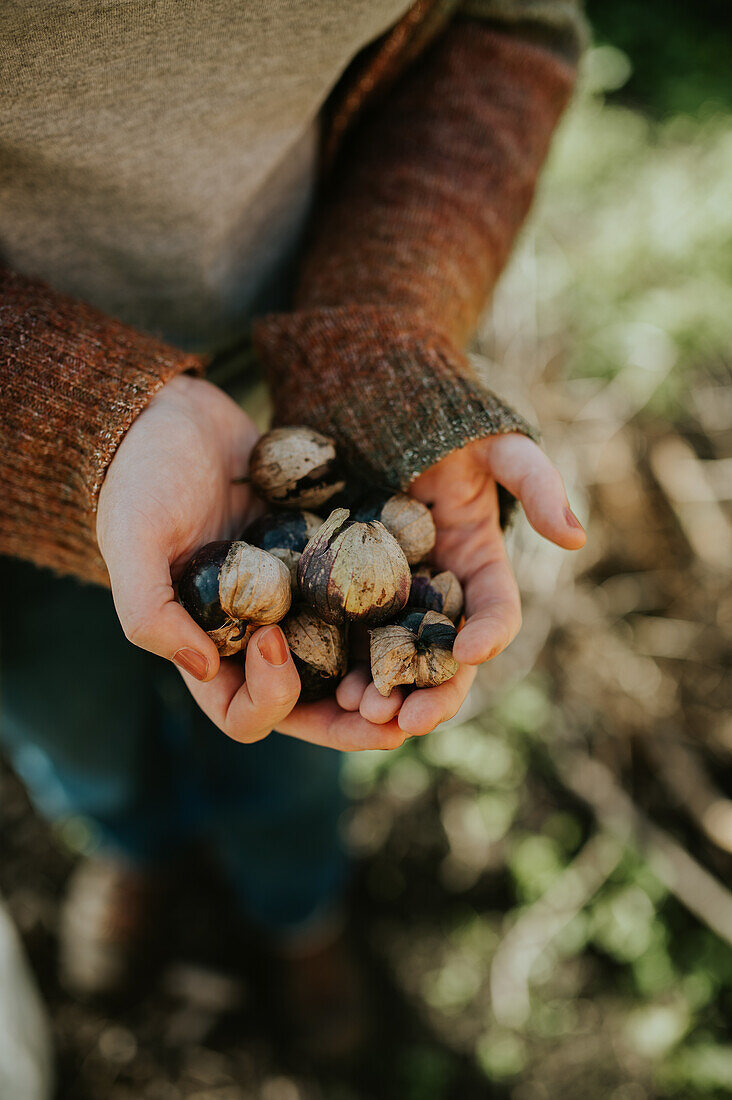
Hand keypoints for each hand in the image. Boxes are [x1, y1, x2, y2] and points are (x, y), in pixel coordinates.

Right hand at [97, 376, 407, 749]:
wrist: (177, 415)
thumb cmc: (142, 478)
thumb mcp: (130, 538)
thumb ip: (149, 610)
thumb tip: (204, 668)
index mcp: (211, 647)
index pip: (245, 712)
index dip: (269, 698)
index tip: (274, 637)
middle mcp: (261, 638)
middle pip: (315, 705)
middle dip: (357, 720)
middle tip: (401, 718)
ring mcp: (300, 602)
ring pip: (352, 661)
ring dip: (389, 676)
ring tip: (427, 677)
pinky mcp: (330, 563)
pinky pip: (369, 600)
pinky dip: (399, 614)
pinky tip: (432, 608)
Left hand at [334, 432, 585, 736]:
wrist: (385, 410)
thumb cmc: (450, 426)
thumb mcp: (500, 448)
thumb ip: (537, 484)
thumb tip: (576, 537)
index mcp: (480, 566)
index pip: (496, 612)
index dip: (489, 633)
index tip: (469, 649)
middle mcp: (439, 592)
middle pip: (444, 658)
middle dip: (433, 693)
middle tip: (410, 720)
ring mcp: (392, 596)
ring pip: (394, 659)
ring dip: (385, 693)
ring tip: (363, 713)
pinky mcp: (348, 593)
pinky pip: (347, 636)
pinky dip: (342, 666)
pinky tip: (328, 688)